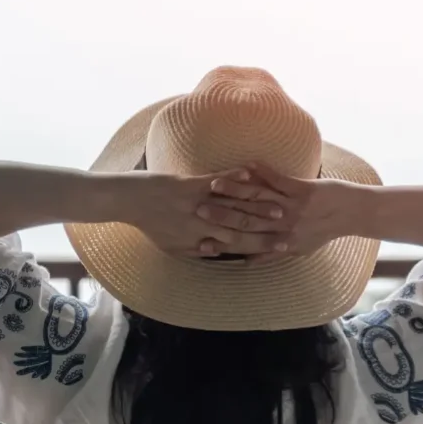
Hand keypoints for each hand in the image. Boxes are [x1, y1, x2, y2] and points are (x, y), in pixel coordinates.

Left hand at [125, 168, 289, 257]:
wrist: (130, 202)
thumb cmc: (152, 226)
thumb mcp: (173, 246)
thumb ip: (197, 250)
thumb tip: (218, 252)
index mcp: (199, 240)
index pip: (238, 244)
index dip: (262, 246)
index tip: (284, 245)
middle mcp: (201, 224)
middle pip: (242, 226)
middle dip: (269, 227)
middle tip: (293, 226)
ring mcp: (197, 203)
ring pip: (233, 205)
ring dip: (259, 203)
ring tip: (281, 203)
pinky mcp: (189, 184)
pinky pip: (215, 180)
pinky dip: (233, 176)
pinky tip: (251, 171)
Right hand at [204, 162, 363, 262]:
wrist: (355, 214)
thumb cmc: (324, 231)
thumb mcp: (298, 249)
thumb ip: (270, 255)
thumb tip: (246, 261)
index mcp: (280, 241)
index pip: (245, 240)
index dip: (222, 238)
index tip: (201, 237)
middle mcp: (284, 227)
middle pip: (246, 219)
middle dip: (220, 214)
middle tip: (197, 209)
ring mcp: (294, 208)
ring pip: (258, 199)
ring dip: (235, 190)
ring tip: (214, 184)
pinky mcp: (304, 191)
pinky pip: (280, 181)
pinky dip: (263, 172)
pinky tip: (246, 164)